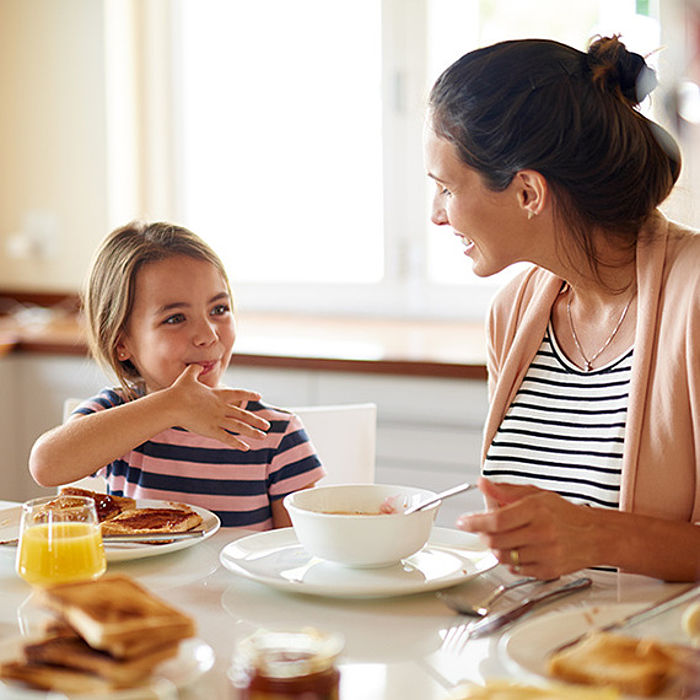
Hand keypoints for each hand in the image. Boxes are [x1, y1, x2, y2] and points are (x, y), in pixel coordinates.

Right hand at [164, 364, 269, 449]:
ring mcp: (217, 419)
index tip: (259, 396)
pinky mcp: (211, 430)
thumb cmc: (178, 391)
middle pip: (243, 414)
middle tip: (267, 425)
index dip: (249, 395)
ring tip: (263, 436)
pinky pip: (227, 438)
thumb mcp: (188, 376)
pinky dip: (237, 443)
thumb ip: (195, 369)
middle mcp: (221, 407)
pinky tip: (246, 448)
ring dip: (252, 432)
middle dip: (256, 420)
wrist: (172, 405)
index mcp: (218, 394)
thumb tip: (198, 364)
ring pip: (239, 427)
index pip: (238, 394)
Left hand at [456, 477, 598, 578]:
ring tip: (501, 538)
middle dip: (483, 535)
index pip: (497, 520)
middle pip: (497, 540)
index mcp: (536, 510)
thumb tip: (482, 484)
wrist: (595, 535)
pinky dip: (511, 561)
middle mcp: (541, 533)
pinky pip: (517, 570)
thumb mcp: (535, 494)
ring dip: (495, 548)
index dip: (475, 522)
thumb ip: (505, 490)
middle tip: (481, 529)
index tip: (463, 522)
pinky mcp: (548, 571)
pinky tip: (517, 549)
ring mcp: (545, 554)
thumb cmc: (564, 513)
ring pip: (504, 557)